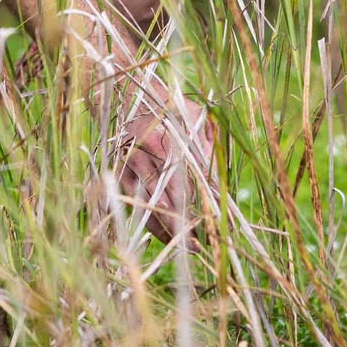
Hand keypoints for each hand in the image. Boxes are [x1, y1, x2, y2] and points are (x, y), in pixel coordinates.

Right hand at [117, 83, 213, 243]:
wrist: (134, 98)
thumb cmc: (173, 110)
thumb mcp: (196, 115)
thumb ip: (209, 141)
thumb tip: (220, 175)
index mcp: (169, 135)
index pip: (196, 175)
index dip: (212, 198)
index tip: (225, 218)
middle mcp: (148, 151)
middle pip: (174, 195)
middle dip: (193, 220)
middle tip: (209, 241)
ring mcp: (131, 165)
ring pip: (153, 205)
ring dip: (172, 230)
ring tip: (190, 248)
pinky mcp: (120, 174)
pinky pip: (136, 206)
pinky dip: (152, 224)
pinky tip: (168, 238)